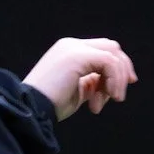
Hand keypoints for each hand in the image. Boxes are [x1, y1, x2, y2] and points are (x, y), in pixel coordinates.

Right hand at [22, 37, 136, 121]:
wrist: (31, 108)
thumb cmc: (50, 105)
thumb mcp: (76, 92)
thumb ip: (92, 83)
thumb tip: (109, 85)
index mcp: (68, 52)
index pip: (102, 51)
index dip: (117, 69)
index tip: (118, 91)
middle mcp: (71, 45)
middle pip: (111, 48)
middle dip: (122, 71)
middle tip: (119, 95)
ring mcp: (74, 48)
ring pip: (113, 55)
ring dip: (117, 81)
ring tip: (106, 102)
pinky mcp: (77, 56)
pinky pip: (109, 63)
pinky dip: (114, 81)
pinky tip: (107, 97)